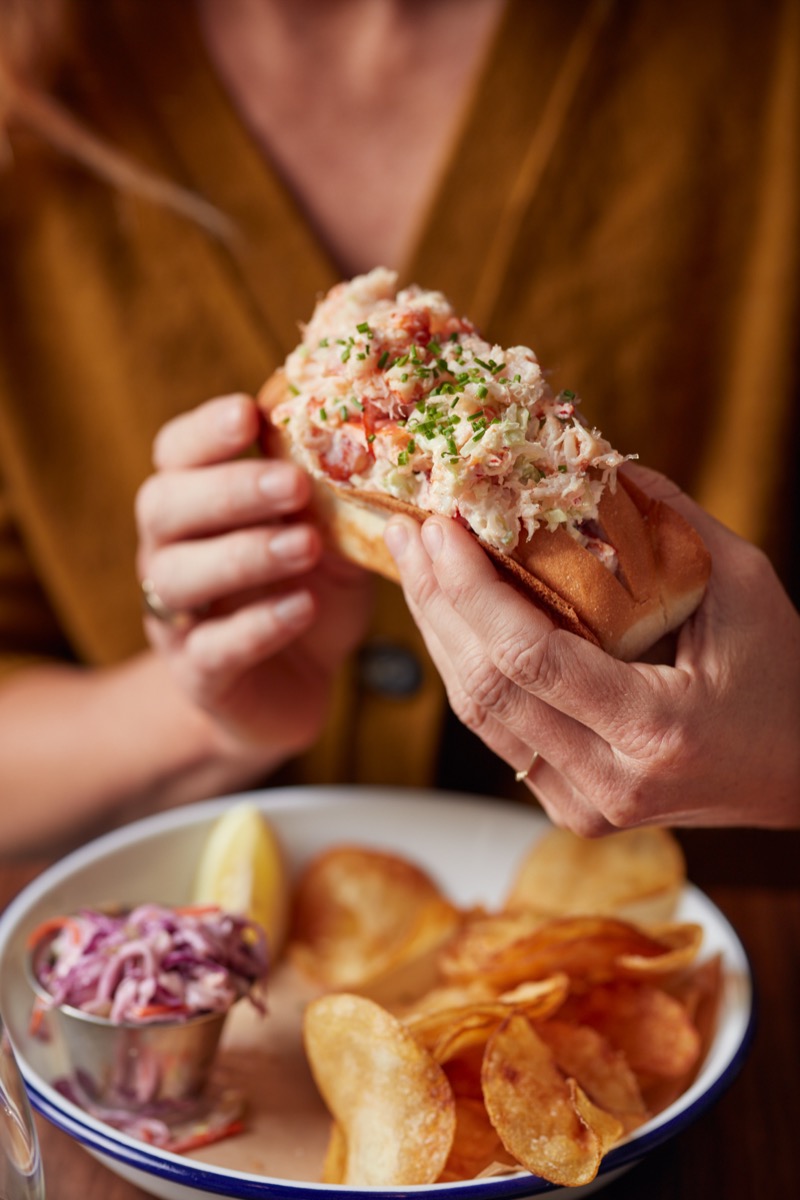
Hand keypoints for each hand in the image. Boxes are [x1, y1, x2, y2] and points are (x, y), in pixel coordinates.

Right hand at [136, 393, 371, 758]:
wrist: (295, 686)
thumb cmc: (310, 590)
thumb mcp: (333, 535)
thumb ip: (339, 496)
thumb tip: (381, 443)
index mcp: (193, 503)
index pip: (175, 452)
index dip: (204, 432)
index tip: (248, 413)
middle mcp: (169, 552)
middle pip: (164, 507)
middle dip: (228, 491)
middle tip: (292, 485)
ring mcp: (176, 616)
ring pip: (177, 578)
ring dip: (244, 555)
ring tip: (307, 546)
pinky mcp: (200, 674)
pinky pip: (213, 648)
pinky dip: (259, 626)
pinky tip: (304, 608)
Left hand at [384, 466, 799, 832]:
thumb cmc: (784, 678)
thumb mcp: (743, 585)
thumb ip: (668, 521)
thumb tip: (590, 459)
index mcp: (655, 731)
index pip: (530, 658)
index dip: (471, 590)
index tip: (439, 529)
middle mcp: (609, 783)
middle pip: (487, 688)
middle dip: (437, 602)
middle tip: (411, 533)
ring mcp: (585, 806)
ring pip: (480, 715)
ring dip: (439, 634)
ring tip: (416, 565)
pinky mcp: (571, 807)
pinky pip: (500, 733)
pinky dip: (469, 670)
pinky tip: (451, 618)